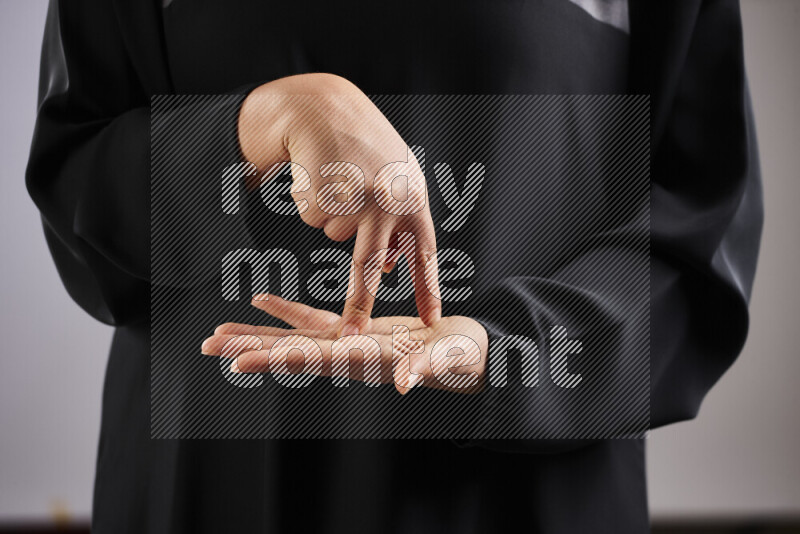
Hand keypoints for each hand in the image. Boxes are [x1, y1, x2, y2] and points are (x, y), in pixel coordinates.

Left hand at [201, 295, 487, 394]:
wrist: (467, 353)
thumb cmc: (461, 359)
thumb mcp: (447, 361)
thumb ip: (426, 369)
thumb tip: (404, 383)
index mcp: (364, 360)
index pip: (312, 359)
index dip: (275, 359)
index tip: (238, 361)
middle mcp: (347, 355)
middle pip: (290, 351)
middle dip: (249, 348)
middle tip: (208, 346)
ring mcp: (349, 341)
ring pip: (294, 336)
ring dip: (257, 333)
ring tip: (220, 330)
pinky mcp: (355, 329)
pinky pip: (314, 319)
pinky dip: (287, 310)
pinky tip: (262, 300)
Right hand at [238, 74, 440, 335]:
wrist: (327, 110)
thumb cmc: (365, 150)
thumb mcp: (394, 182)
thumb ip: (397, 224)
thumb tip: (387, 269)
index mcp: (413, 200)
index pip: (423, 254)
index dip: (426, 289)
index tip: (431, 321)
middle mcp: (386, 201)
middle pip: (369, 262)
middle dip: (359, 302)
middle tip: (353, 333)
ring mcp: (353, 197)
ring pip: (336, 235)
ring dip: (334, 217)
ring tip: (340, 181)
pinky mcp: (321, 193)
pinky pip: (315, 218)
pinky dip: (316, 202)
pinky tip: (323, 174)